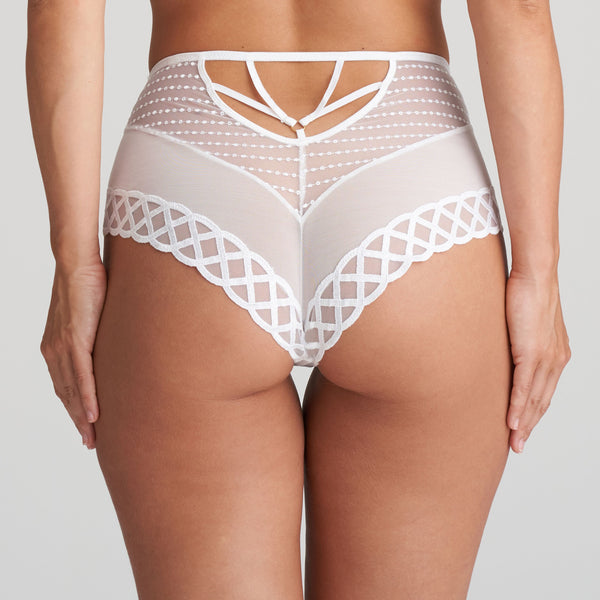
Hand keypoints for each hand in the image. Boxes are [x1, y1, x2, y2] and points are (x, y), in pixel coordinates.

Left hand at [40, 260, 106, 449]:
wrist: (77, 265)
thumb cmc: (86, 285)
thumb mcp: (89, 316)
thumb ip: (94, 334)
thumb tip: (111, 343)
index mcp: (55, 346)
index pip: (64, 384)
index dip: (73, 407)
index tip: (84, 425)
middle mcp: (54, 351)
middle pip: (66, 394)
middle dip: (77, 420)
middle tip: (90, 441)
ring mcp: (63, 347)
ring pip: (72, 391)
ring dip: (81, 417)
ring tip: (92, 436)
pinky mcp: (75, 340)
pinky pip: (81, 377)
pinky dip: (87, 399)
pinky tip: (93, 416)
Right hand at [505, 270, 570, 453]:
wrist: (535, 276)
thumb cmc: (528, 293)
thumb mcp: (527, 322)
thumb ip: (522, 339)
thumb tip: (508, 345)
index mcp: (557, 354)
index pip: (545, 390)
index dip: (535, 412)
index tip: (524, 427)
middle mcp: (556, 360)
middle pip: (542, 401)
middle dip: (530, 426)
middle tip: (518, 445)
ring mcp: (546, 359)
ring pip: (535, 400)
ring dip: (524, 424)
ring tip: (513, 441)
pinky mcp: (532, 354)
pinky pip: (524, 388)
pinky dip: (518, 408)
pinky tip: (511, 422)